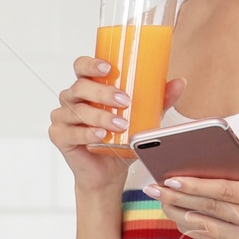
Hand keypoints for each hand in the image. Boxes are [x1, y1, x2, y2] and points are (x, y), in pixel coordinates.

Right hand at [50, 60, 187, 194]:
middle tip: (124, 101)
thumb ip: (158, 100)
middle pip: (80, 87)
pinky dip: (86, 133)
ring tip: (120, 125)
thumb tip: (180, 82)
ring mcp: (62, 117)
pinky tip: (100, 135)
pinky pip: (70, 131)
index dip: (91, 64)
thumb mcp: (143, 118)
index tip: (109, 68)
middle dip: (103, 93)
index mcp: (87, 87)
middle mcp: (72, 99)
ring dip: (100, 116)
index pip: (81, 66)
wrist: (108, 174)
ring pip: (77, 110)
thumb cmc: (121, 141)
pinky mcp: (59, 136)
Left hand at [158, 149, 238, 238]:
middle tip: (157, 188)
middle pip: (212, 208)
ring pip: (209, 227)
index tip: (174, 177)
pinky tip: (180, 219)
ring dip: (181, 215)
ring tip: (162, 202)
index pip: (227, 189)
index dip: (197, 184)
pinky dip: (195, 230)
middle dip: (180, 197)